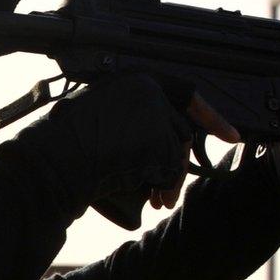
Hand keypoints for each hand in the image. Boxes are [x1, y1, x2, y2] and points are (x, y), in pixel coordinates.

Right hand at [20, 73, 241, 229]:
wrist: (49, 164)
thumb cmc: (61, 149)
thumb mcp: (100, 120)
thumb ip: (131, 120)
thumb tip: (165, 145)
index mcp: (130, 79)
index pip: (184, 92)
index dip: (210, 115)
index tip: (230, 135)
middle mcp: (145, 88)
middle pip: (179, 129)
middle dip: (179, 165)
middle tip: (169, 194)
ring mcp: (151, 111)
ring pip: (177, 149)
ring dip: (171, 181)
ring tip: (158, 200)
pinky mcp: (153, 136)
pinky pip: (170, 166)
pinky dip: (164, 185)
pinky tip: (150, 196)